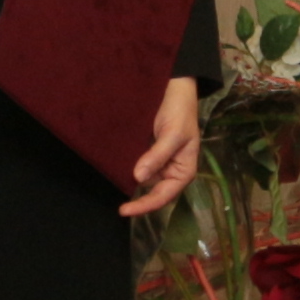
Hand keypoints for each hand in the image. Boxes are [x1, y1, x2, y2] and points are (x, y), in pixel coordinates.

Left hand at [121, 76, 204, 221]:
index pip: (163, 196)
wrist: (175, 89)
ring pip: (146, 183)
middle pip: (155, 194)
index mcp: (184, 172)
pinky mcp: (151, 154)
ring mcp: (162, 164)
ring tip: (115, 193)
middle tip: (119, 208)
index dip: (145, 206)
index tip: (124, 210)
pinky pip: (141, 169)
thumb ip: (156, 156)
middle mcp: (173, 172)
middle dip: (139, 201)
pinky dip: (131, 174)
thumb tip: (139, 178)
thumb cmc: (180, 112)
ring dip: (133, 188)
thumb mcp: (172, 134)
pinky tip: (118, 176)